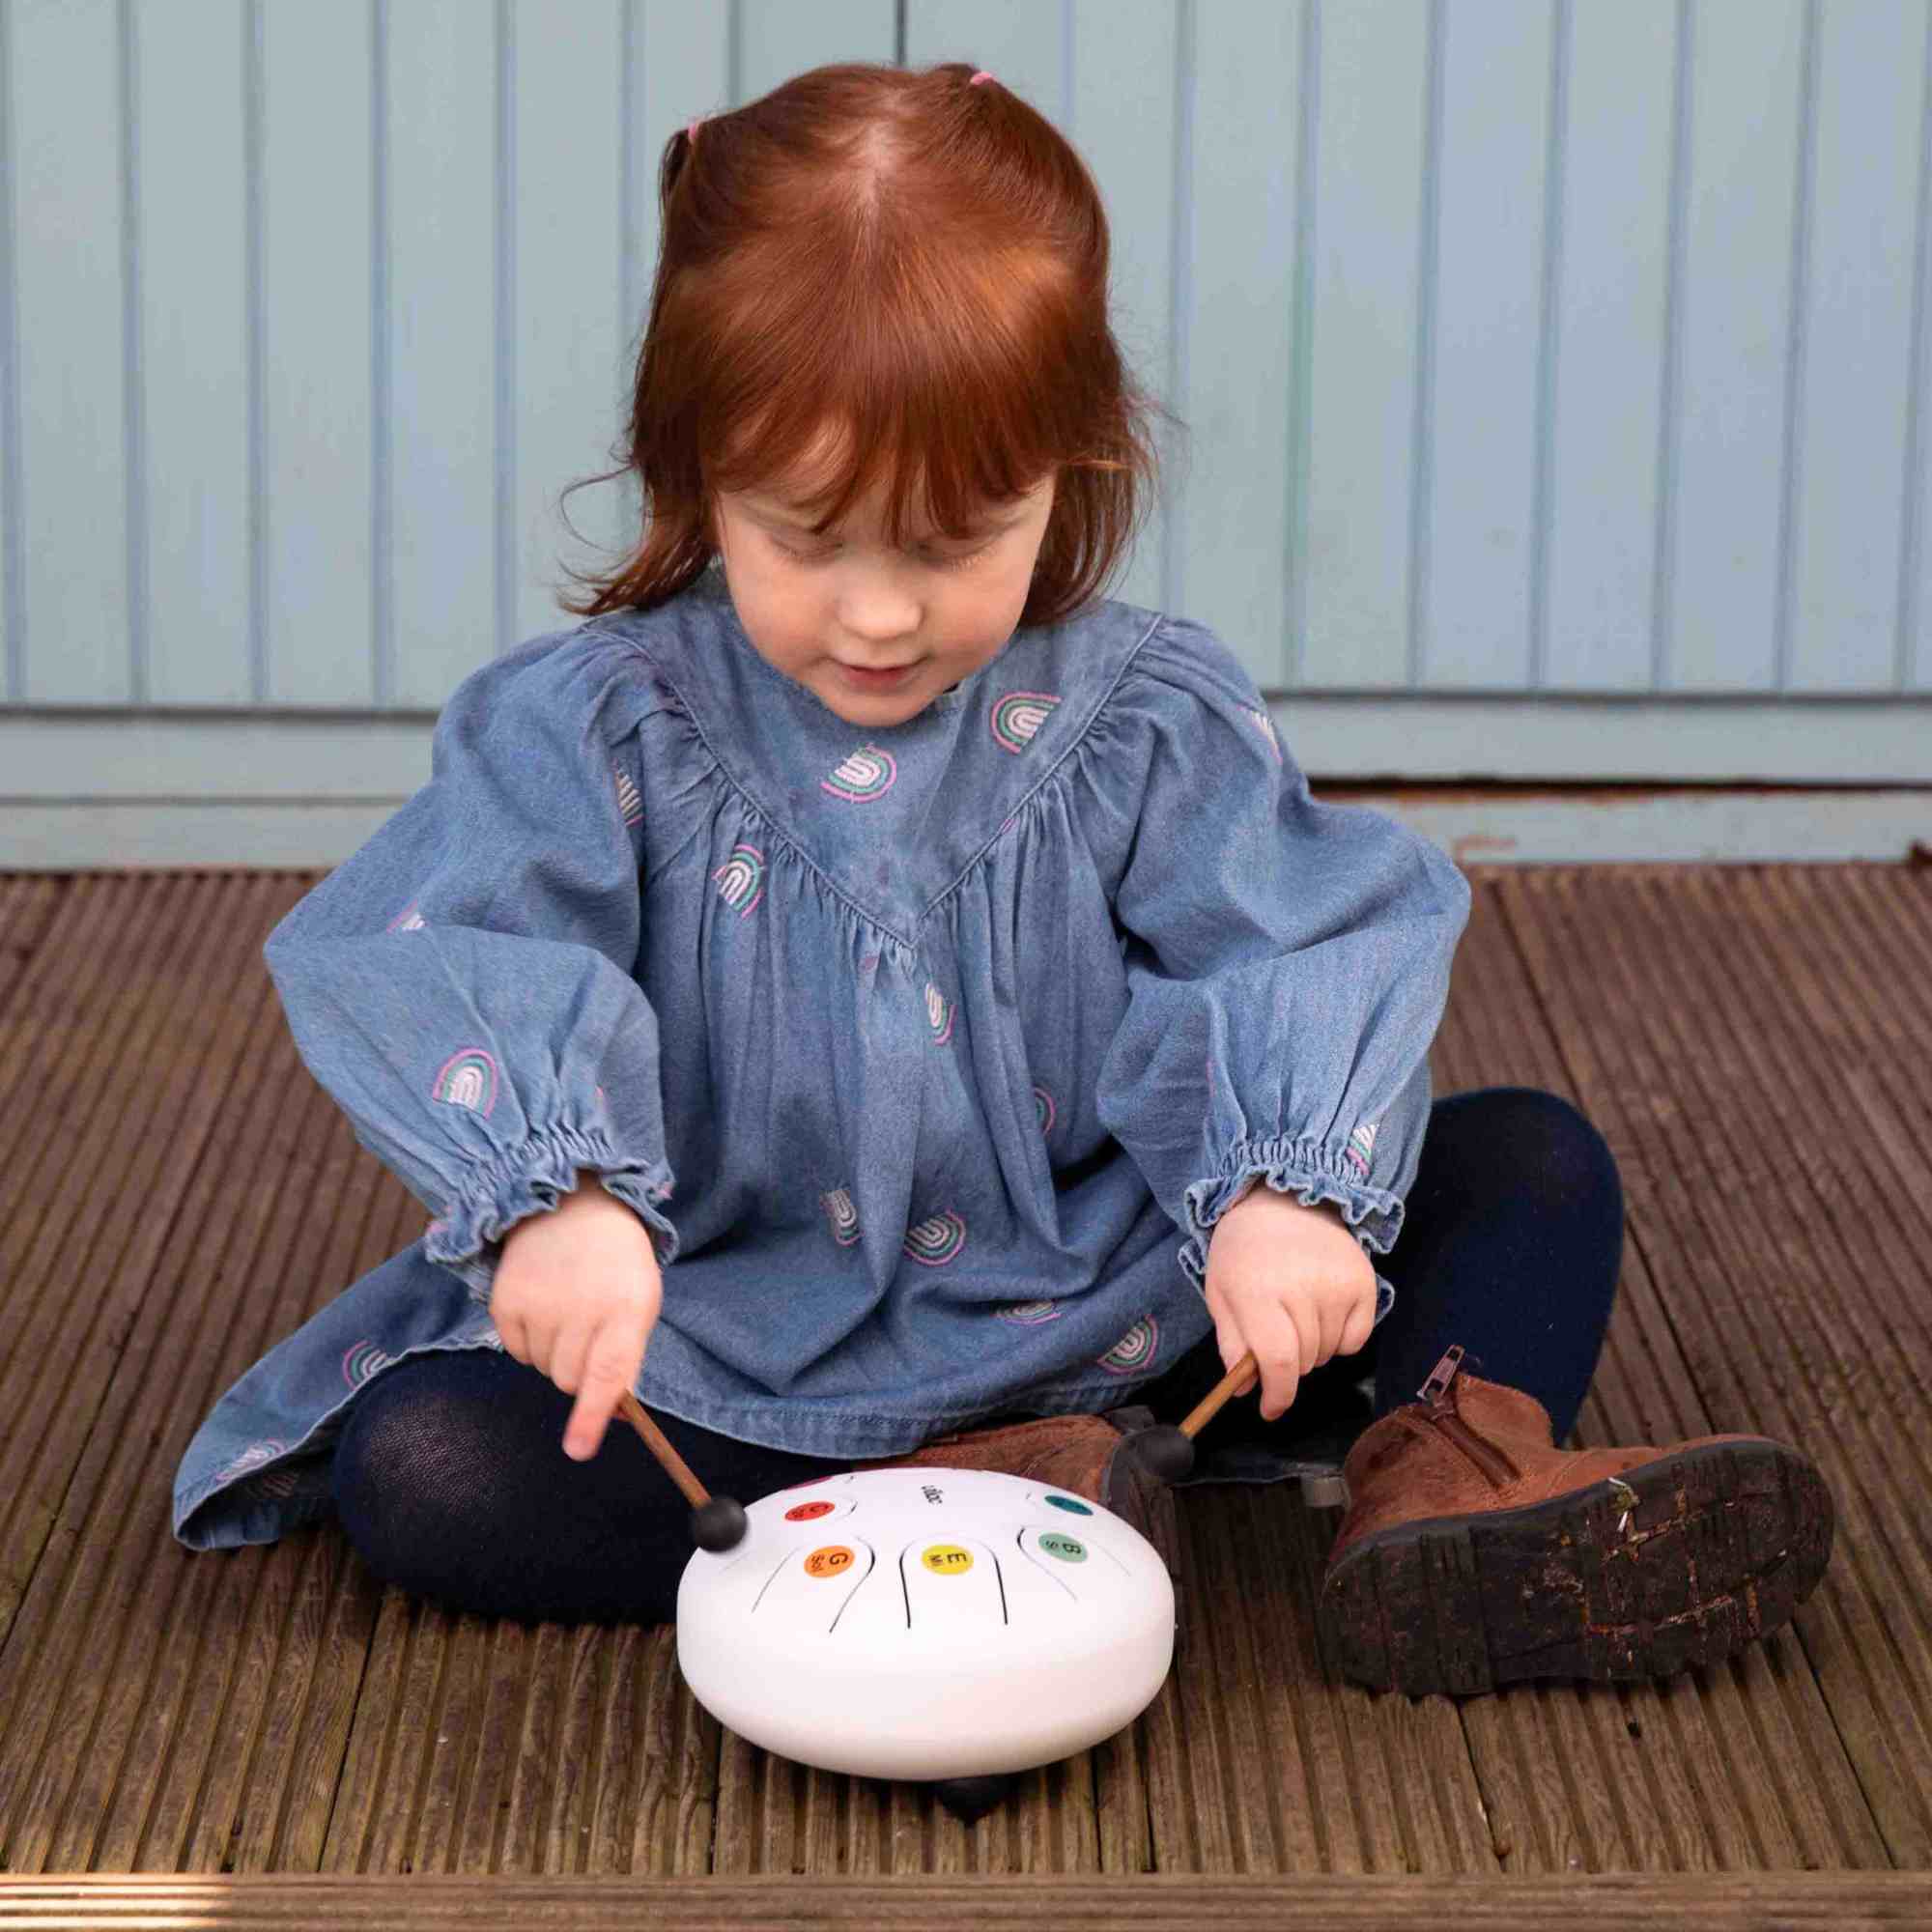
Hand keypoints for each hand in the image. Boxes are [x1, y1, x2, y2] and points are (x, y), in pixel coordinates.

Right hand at [489, 1170, 662, 1459]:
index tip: (578, 1450)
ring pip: (542, 1369)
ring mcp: (538, 1303)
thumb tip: (610, 1419)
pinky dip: (530, 1341)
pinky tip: (543, 1307)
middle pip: (569, 1381)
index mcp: (627, 1307)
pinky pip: (516, 1352)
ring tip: (568, 1309)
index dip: (591, 1416)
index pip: (607, 1374)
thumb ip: (627, 1362)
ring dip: (555, 1354)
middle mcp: (580, 1307)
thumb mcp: (640, 1305)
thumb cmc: (616, 1264)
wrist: (572, 1206)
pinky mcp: (504, 1301)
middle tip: (590, 1333)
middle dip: (579, 1373)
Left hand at [1201, 1186, 1376, 1420]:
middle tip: (1277, 1335)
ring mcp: (1339, 1286)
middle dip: (1288, 1365)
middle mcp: (1303, 1289)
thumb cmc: (1243, 1253)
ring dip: (1313, 1350)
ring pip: (1329, 1354)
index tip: (1271, 1409)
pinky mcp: (1366, 1283)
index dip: (1277, 1394)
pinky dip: (1340, 1339)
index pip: (1279, 1361)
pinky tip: (1323, 1312)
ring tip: (1297, 1314)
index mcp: (1258, 1293)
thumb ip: (1232, 1344)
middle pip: (1305, 1362)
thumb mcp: (1220, 1295)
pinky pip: (1356, 1340)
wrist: (1282, 1202)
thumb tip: (1247, 1389)